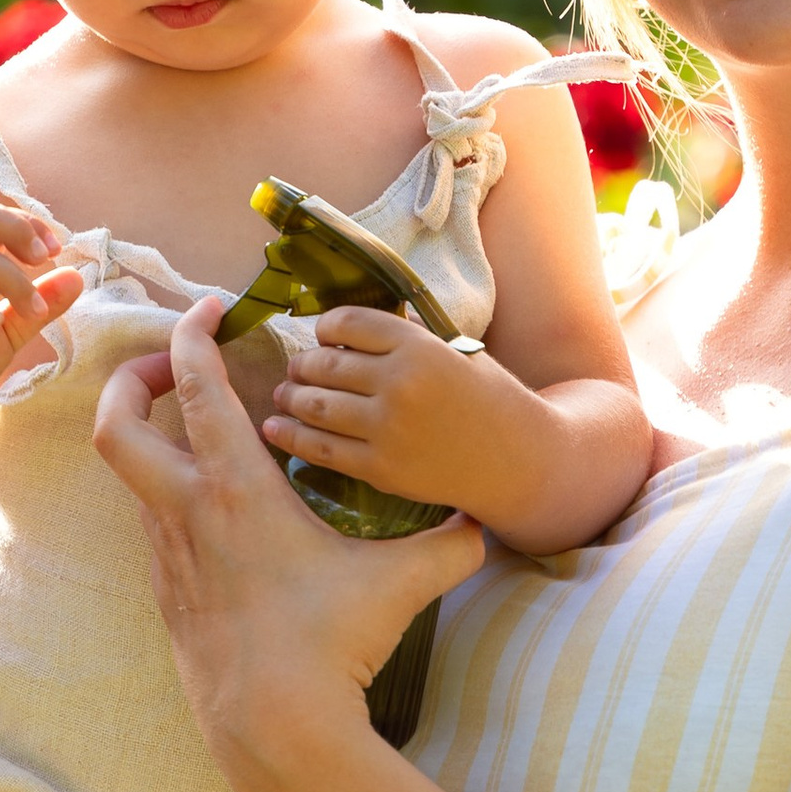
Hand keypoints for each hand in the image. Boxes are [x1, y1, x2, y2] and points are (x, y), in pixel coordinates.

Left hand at [95, 295, 483, 791]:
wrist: (273, 725)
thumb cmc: (329, 646)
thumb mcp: (401, 584)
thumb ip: (446, 546)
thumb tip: (483, 528)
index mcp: (235, 489)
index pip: (196, 386)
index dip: (193, 332)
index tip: (212, 308)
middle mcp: (186, 513)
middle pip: (117, 422)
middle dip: (131, 379)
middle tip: (176, 367)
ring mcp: (168, 555)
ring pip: (134, 475)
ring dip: (159, 440)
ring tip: (208, 434)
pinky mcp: (168, 593)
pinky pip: (155, 522)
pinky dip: (173, 494)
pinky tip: (221, 509)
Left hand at [264, 309, 531, 513]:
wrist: (516, 460)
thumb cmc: (485, 398)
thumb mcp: (454, 350)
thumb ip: (406, 336)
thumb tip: (349, 326)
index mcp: (418, 346)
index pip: (348, 323)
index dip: (325, 328)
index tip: (322, 337)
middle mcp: (400, 383)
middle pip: (325, 364)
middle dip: (301, 365)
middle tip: (294, 369)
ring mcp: (388, 428)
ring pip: (316, 405)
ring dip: (290, 397)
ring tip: (282, 395)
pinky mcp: (381, 468)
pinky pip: (321, 448)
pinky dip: (290, 436)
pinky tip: (275, 429)